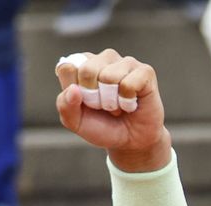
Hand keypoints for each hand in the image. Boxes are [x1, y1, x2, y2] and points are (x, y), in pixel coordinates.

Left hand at [55, 49, 170, 171]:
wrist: (130, 141)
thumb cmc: (102, 126)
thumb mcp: (75, 122)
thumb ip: (65, 106)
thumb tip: (73, 89)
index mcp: (83, 65)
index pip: (67, 68)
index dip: (73, 92)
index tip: (83, 102)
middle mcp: (104, 59)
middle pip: (87, 70)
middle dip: (93, 97)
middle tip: (102, 106)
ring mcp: (126, 62)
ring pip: (109, 77)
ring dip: (111, 101)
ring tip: (117, 105)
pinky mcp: (145, 71)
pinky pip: (128, 84)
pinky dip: (127, 102)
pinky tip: (130, 103)